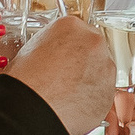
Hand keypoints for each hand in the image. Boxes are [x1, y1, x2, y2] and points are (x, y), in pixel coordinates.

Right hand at [1, 14, 113, 134]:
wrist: (31, 109)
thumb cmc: (25, 81)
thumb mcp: (30, 49)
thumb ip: (52, 45)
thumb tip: (55, 53)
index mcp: (72, 25)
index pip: (77, 31)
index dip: (69, 46)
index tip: (64, 56)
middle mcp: (93, 42)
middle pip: (93, 48)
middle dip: (82, 61)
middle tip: (65, 76)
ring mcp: (105, 67)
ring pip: (101, 71)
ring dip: (89, 79)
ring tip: (66, 92)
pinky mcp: (109, 91)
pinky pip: (102, 92)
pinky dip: (92, 98)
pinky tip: (73, 103)